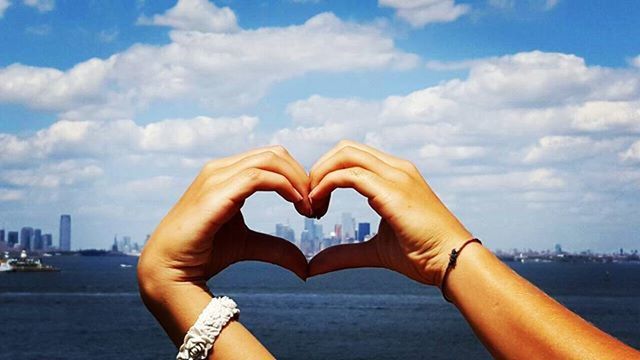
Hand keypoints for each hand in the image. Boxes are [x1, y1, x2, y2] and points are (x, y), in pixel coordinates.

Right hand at [138, 145, 311, 291]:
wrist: (170, 268)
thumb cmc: (204, 252)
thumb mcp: (248, 245)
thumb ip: (275, 247)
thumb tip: (305, 265)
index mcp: (228, 174)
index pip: (272, 158)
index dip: (298, 176)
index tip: (313, 205)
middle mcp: (221, 169)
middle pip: (275, 154)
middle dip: (302, 175)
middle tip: (316, 205)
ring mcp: (216, 177)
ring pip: (269, 160)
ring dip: (297, 181)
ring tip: (309, 208)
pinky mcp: (215, 192)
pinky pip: (257, 177)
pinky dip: (284, 187)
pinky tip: (297, 205)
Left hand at [307, 140, 472, 285]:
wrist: (453, 261)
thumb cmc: (422, 255)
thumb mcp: (375, 250)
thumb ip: (345, 253)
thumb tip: (312, 266)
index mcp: (395, 175)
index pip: (353, 156)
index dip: (327, 173)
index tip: (315, 203)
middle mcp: (396, 168)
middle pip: (345, 148)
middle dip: (318, 170)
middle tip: (307, 201)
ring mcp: (396, 175)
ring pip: (345, 155)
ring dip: (319, 176)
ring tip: (310, 205)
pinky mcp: (392, 190)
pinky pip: (350, 174)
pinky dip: (326, 185)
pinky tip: (317, 206)